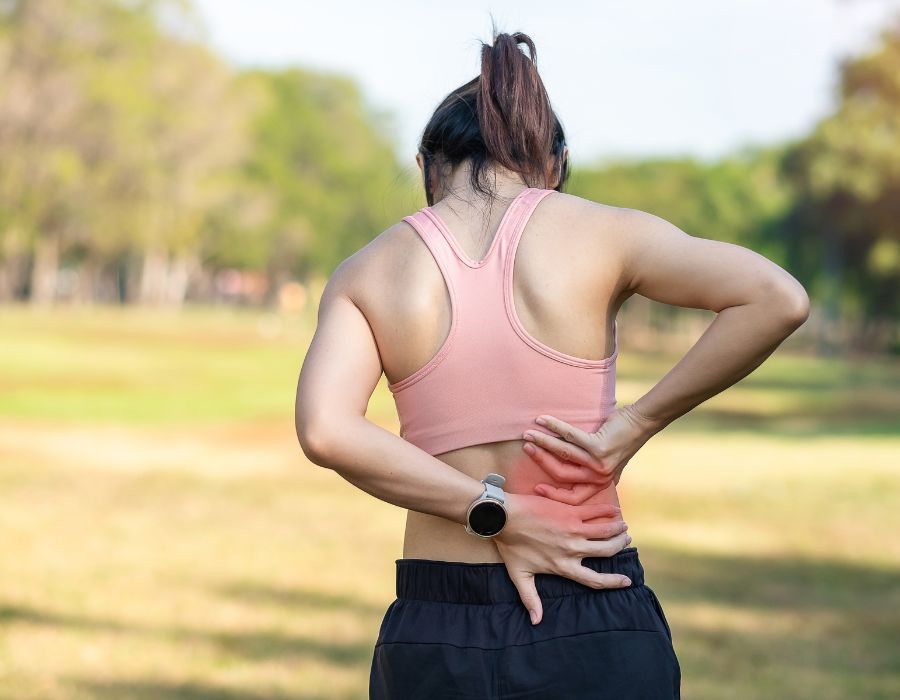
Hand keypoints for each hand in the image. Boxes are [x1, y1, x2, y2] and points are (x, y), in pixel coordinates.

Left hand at [493, 491, 631, 625]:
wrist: (504, 517)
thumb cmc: (510, 546)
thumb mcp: (519, 576)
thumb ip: (530, 599)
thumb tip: (536, 621)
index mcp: (563, 567)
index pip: (594, 579)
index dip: (613, 582)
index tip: (627, 581)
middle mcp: (572, 550)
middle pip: (606, 551)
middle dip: (619, 545)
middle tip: (625, 539)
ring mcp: (573, 529)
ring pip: (605, 531)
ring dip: (617, 528)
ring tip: (623, 526)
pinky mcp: (569, 512)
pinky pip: (595, 512)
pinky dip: (608, 512)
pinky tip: (615, 511)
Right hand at [521, 404, 661, 505]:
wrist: (640, 423)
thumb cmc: (619, 439)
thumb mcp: (606, 463)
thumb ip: (592, 471)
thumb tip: (569, 478)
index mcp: (599, 483)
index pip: (573, 498)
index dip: (553, 495)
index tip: (537, 488)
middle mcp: (599, 477)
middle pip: (562, 474)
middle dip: (540, 461)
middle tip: (525, 448)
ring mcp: (599, 463)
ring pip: (563, 454)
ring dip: (543, 442)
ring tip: (528, 434)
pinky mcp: (599, 447)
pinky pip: (570, 436)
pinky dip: (554, 427)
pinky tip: (542, 420)